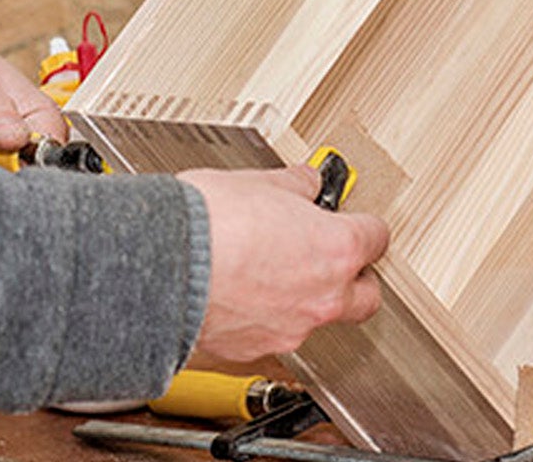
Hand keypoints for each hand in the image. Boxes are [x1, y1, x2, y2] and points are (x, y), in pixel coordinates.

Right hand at [178, 165, 386, 360]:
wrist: (156, 267)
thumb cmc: (205, 224)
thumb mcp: (257, 183)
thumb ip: (293, 186)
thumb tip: (303, 182)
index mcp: (336, 249)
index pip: (376, 238)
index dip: (363, 226)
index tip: (350, 221)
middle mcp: (323, 296)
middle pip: (366, 296)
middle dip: (355, 278)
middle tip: (333, 258)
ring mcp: (289, 328)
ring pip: (318, 319)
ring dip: (306, 299)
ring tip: (271, 273)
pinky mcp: (252, 349)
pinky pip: (273, 334)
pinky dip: (264, 318)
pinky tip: (240, 294)